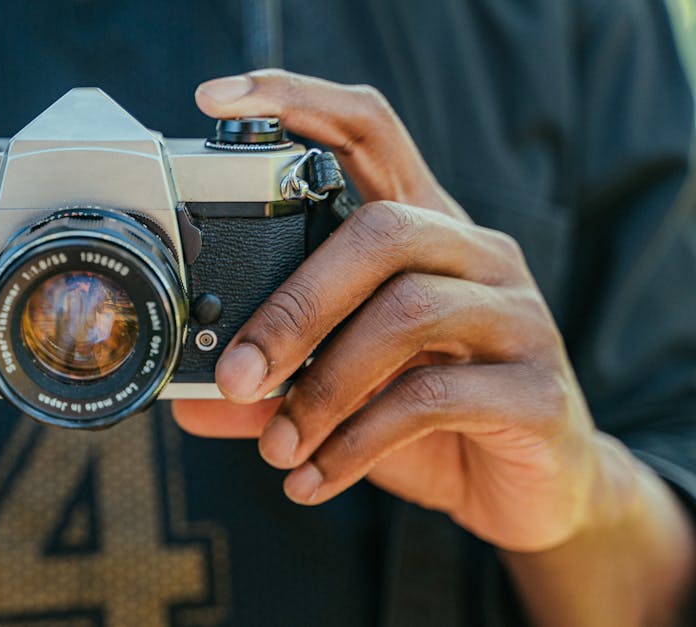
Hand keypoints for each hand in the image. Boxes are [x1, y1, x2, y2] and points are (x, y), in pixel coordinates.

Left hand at [172, 70, 631, 552]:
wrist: (532, 490)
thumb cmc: (431, 419)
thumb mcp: (341, 392)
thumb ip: (273, 384)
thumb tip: (189, 398)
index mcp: (422, 230)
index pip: (367, 131)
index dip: (298, 100)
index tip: (219, 97)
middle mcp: (474, 254)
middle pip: (379, 232)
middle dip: (292, 307)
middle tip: (236, 376)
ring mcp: (515, 316)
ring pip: (405, 313)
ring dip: (321, 388)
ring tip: (278, 446)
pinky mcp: (536, 388)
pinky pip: (432, 398)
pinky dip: (357, 443)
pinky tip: (316, 476)